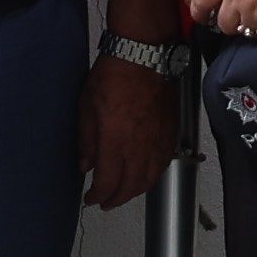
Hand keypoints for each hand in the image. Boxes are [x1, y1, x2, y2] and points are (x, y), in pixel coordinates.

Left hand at [80, 56, 176, 206]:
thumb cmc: (115, 73)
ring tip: (123, 194)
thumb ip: (86, 141)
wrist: (144, 54)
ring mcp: (157, 140)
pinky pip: (163, 163)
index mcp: (115, 140)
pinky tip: (144, 176)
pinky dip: (152, 176)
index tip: (90, 198)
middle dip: (115, 199)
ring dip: (135, 191)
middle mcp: (139, 145)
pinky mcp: (170, 132)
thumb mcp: (86, 107)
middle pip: (130, 187)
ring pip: (149, 179)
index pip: (107, 182)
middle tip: (105, 202)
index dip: (97, 196)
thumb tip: (85, 165)